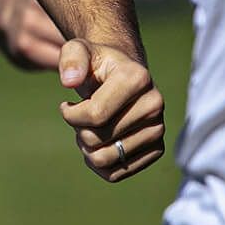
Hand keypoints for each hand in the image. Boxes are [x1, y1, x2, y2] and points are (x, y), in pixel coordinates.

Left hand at [58, 37, 163, 181]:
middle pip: (98, 138)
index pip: (95, 115)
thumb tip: (69, 81)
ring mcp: (158, 129)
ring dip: (87, 148)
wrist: (122, 74)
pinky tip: (98, 144)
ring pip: (105, 159)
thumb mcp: (79, 51)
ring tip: (88, 129)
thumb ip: (71, 59)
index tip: (66, 105)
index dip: (71, 115)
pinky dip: (99, 165)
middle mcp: (154, 104)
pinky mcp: (157, 149)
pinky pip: (117, 174)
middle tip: (80, 117)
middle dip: (78, 130)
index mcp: (137, 78)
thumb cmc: (96, 63)